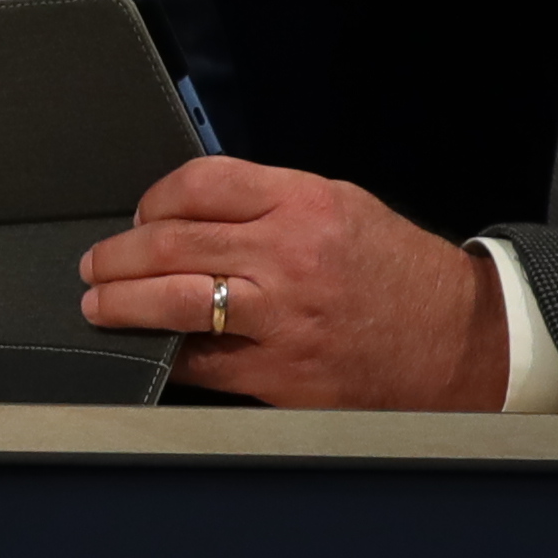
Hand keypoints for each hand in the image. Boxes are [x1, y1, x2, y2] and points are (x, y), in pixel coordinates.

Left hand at [76, 156, 510, 409]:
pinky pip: (201, 362)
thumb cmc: (400, 274)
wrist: (461, 340)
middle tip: (95, 264)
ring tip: (99, 303)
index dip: (152, 199)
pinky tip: (149, 347)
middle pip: (172, 242)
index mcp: (304, 203)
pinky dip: (165, 352)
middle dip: (117, 254)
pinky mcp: (280, 372)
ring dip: (120, 303)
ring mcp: (282, 317)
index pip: (199, 184)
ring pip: (173, 301)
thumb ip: (270, 203)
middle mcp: (289, 255)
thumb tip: (191, 212)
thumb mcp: (342, 207)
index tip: (138, 215)